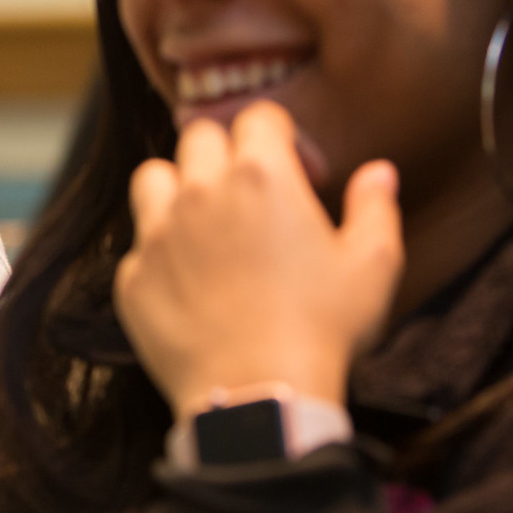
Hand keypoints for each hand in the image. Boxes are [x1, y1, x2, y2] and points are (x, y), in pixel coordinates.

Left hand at [114, 101, 403, 417]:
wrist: (261, 397)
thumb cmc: (324, 329)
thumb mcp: (373, 266)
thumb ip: (375, 207)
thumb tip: (379, 173)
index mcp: (260, 175)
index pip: (258, 115)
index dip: (285, 137)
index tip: (304, 174)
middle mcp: (199, 192)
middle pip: (199, 138)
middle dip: (227, 153)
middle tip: (252, 195)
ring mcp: (157, 235)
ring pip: (152, 178)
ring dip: (177, 189)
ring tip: (207, 225)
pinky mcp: (133, 279)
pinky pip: (138, 247)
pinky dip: (160, 255)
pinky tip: (190, 284)